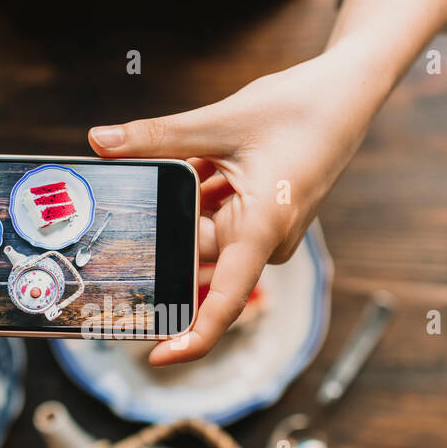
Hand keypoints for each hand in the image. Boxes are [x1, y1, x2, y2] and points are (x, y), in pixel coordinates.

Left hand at [89, 51, 389, 364]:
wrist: (346, 92)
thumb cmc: (300, 108)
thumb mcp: (221, 120)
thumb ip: (157, 136)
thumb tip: (100, 140)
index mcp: (262, 228)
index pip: (225, 301)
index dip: (192, 337)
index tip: (158, 355)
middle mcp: (265, 240)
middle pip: (198, 256)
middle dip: (168, 232)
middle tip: (135, 205)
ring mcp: (264, 231)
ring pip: (203, 231)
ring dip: (189, 202)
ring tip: (195, 158)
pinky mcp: (261, 217)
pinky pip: (216, 217)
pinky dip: (202, 193)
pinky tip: (205, 160)